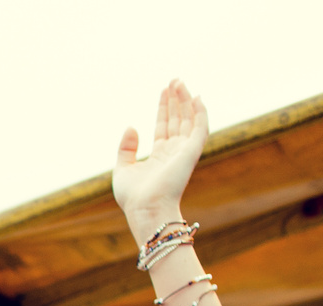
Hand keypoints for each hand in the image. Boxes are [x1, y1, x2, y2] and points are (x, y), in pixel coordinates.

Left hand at [113, 81, 208, 238]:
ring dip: (186, 101)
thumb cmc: (133, 196)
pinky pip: (200, 128)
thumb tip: (132, 126)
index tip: (164, 90)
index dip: (164, 108)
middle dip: (176, 100)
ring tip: (180, 83)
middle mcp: (174, 152)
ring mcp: (183, 151)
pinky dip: (200, 113)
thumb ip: (126, 148)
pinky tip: (197, 98)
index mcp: (159, 156)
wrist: (145, 209)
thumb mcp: (123, 168)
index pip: (164, 126)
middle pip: (177, 119)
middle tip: (174, 80)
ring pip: (188, 120)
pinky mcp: (191, 152)